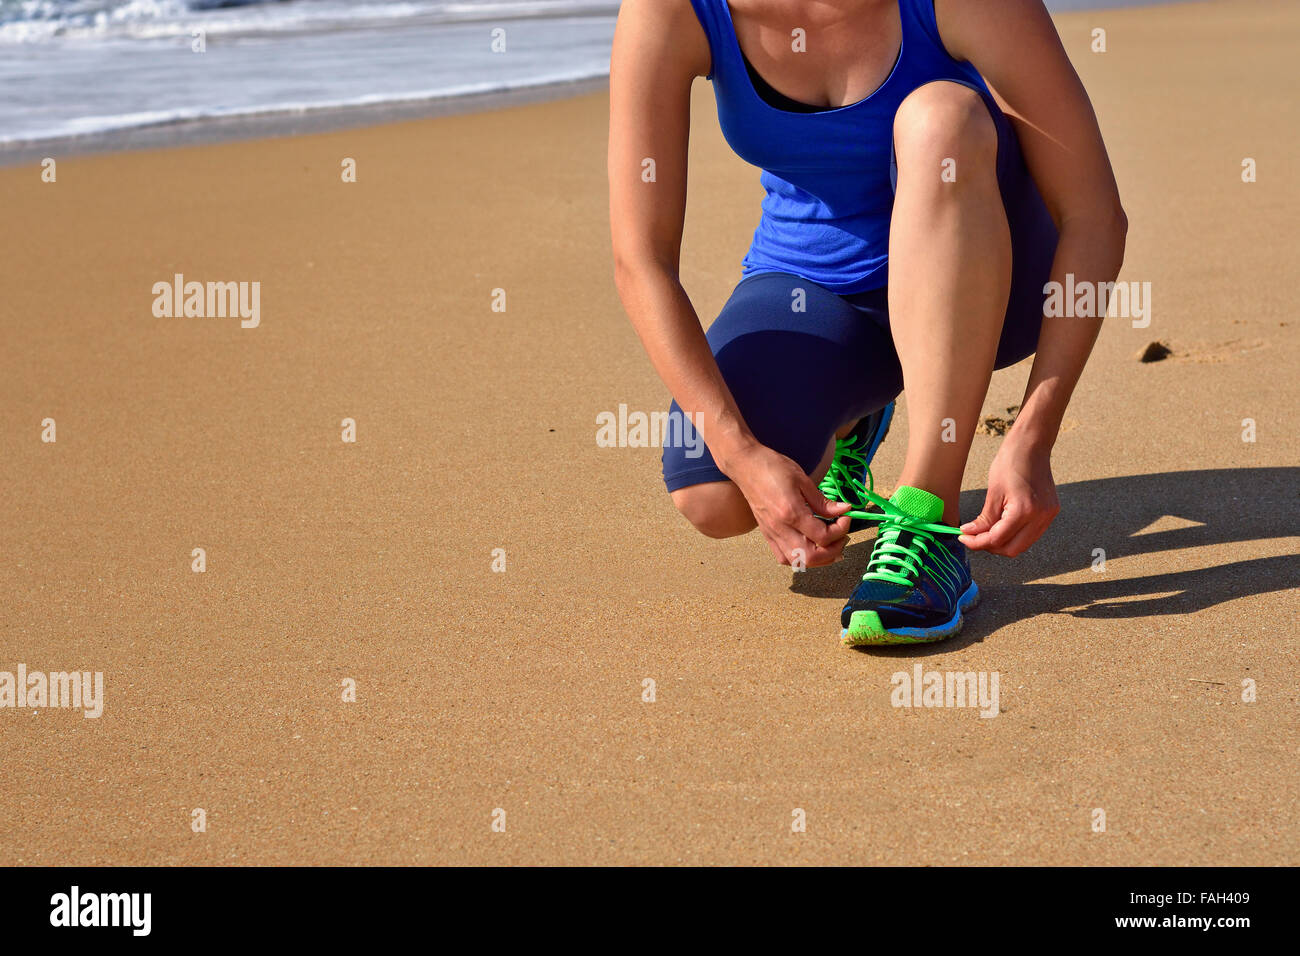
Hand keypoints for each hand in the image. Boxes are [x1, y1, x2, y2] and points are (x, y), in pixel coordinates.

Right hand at [727, 444, 851, 566]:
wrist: (746, 466)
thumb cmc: (772, 467)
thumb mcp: (802, 479)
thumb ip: (822, 501)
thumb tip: (844, 510)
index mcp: (791, 512)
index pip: (823, 536)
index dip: (841, 529)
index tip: (845, 517)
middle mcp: (780, 528)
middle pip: (811, 557)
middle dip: (833, 551)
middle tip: (841, 535)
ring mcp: (772, 533)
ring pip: (798, 562)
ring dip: (819, 558)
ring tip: (829, 544)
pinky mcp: (767, 534)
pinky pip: (784, 558)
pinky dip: (800, 558)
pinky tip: (809, 546)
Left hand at [958, 438, 1059, 556]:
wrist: (1032, 445)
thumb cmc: (1010, 461)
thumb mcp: (993, 492)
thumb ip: (984, 519)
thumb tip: (970, 534)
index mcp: (1024, 511)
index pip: (998, 539)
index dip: (977, 542)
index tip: (963, 538)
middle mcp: (1041, 517)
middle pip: (1013, 549)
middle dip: (990, 547)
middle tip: (973, 538)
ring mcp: (1048, 516)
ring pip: (1023, 544)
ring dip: (1003, 542)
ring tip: (984, 532)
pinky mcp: (1050, 512)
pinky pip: (1031, 533)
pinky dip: (1014, 534)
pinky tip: (1000, 526)